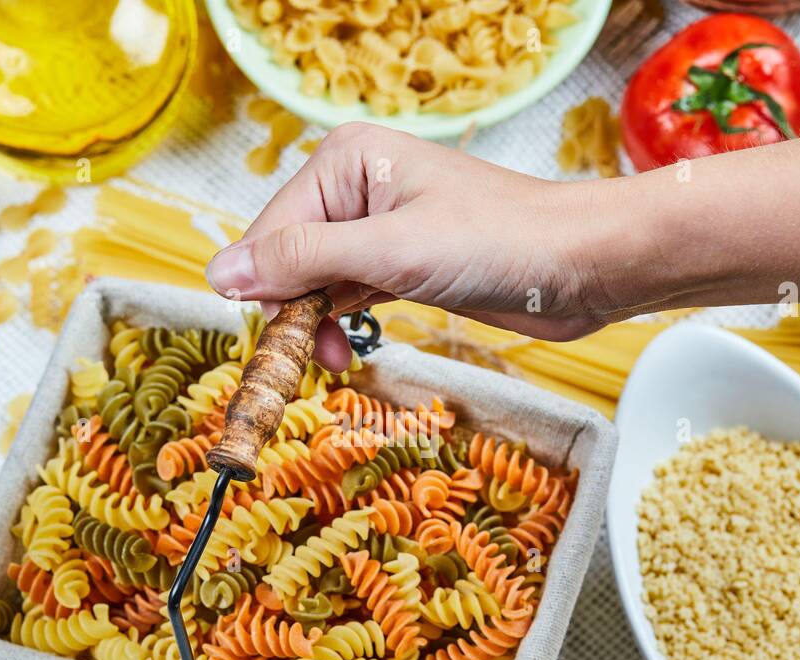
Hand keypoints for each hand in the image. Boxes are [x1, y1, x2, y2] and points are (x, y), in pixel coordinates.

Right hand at [204, 123, 629, 370]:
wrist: (579, 267)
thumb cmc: (500, 242)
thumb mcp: (390, 252)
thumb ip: (303, 260)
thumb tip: (220, 273)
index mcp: (347, 161)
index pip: (272, 230)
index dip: (265, 289)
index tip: (271, 344)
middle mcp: (358, 188)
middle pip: (288, 257)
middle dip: (292, 310)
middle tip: (309, 358)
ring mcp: (381, 227)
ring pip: (316, 282)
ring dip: (316, 324)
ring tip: (333, 357)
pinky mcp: (403, 263)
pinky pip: (348, 295)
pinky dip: (343, 322)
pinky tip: (347, 346)